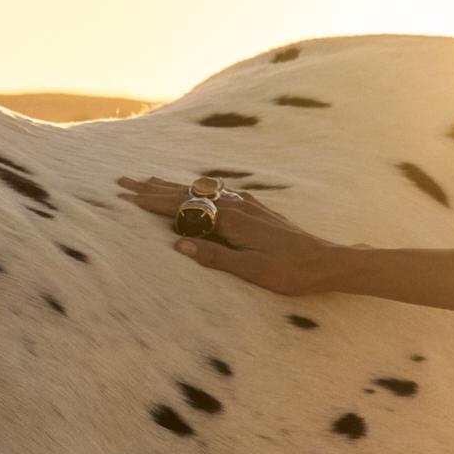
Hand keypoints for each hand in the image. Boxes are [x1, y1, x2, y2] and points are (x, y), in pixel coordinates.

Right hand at [113, 173, 345, 296]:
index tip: (126, 196)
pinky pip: (220, 194)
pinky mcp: (258, 211)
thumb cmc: (292, 273)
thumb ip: (216, 257)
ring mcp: (248, 206)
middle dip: (154, 188)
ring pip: (202, 191)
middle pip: (188, 193)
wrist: (328, 262)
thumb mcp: (253, 272)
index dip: (152, 202)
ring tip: (149, 181)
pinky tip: (197, 189)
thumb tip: (179, 244)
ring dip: (173, 186)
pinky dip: (200, 190)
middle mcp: (238, 207)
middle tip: (124, 181)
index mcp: (232, 221)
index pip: (183, 208)